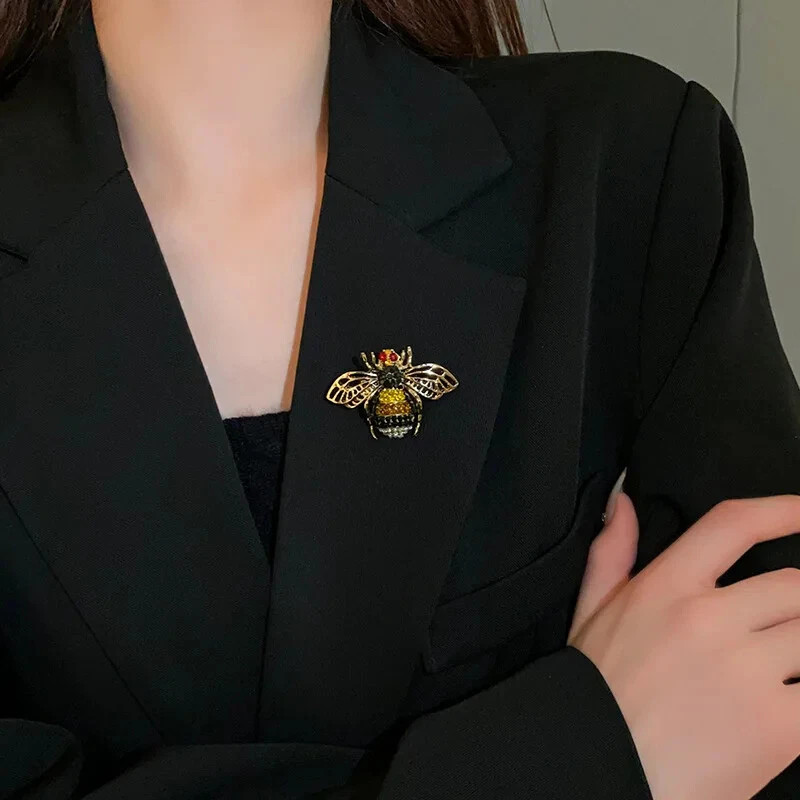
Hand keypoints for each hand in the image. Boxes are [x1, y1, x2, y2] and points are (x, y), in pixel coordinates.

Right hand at [568, 489, 799, 799]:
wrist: (601, 771)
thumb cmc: (597, 692)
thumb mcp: (590, 613)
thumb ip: (611, 552)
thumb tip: (624, 502)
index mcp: (664, 587)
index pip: (734, 525)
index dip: (782, 510)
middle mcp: (708, 619)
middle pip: (793, 586)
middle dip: (794, 605)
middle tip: (779, 627)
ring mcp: (746, 671)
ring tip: (782, 664)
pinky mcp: (778, 727)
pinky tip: (788, 701)